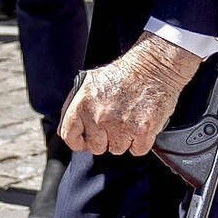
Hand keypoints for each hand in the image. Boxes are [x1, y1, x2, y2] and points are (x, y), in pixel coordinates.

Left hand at [60, 34, 200, 156]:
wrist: (153, 67)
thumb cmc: (123, 73)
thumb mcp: (89, 82)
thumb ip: (72, 106)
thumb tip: (64, 130)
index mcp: (83, 104)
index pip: (70, 136)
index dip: (78, 142)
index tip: (85, 141)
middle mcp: (100, 117)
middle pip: (96, 147)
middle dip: (105, 139)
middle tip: (114, 124)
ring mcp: (121, 126)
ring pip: (117, 149)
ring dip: (123, 140)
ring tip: (129, 121)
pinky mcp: (142, 131)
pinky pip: (137, 150)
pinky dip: (141, 142)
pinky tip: (140, 126)